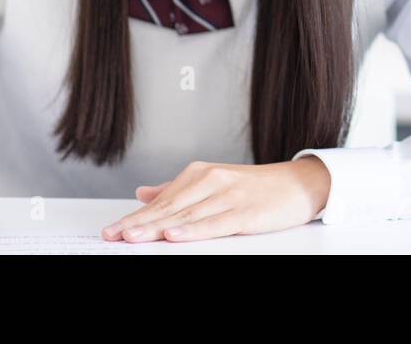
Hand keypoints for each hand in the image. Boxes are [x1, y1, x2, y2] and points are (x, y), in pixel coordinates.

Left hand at [101, 156, 331, 242]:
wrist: (299, 183)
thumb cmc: (255, 187)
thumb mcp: (214, 183)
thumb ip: (177, 189)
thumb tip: (142, 194)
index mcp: (200, 173)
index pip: (161, 201)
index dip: (135, 217)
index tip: (111, 230)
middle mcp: (211, 180)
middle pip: (169, 208)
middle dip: (139, 224)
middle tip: (113, 235)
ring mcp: (228, 195)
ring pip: (186, 215)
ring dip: (158, 228)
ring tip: (133, 238)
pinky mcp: (246, 211)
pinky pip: (215, 223)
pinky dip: (193, 230)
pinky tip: (174, 236)